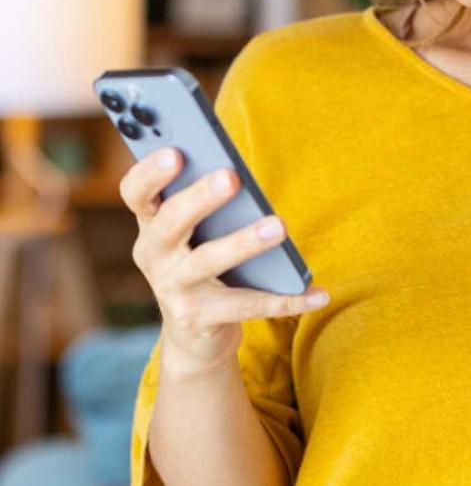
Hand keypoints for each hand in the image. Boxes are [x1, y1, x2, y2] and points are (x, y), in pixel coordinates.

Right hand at [119, 147, 328, 375]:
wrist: (193, 333)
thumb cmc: (199, 261)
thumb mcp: (193, 232)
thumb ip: (204, 201)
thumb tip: (235, 171)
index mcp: (151, 224)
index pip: (136, 193)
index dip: (150, 173)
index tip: (175, 152)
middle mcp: (153, 255)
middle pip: (171, 221)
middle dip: (200, 197)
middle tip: (231, 176)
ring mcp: (173, 289)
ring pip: (208, 261)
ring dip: (244, 242)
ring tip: (279, 226)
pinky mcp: (199, 319)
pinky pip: (248, 305)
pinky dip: (286, 300)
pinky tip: (318, 293)